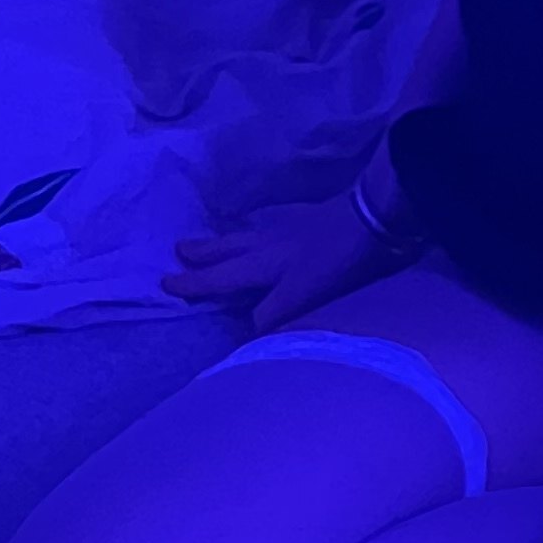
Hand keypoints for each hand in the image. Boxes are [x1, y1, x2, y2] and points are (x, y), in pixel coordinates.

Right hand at [165, 190, 390, 329]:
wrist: (374, 215)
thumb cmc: (341, 262)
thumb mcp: (305, 296)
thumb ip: (274, 314)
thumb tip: (248, 329)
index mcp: (264, 265)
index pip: (222, 280)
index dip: (196, 285)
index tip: (167, 284)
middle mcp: (267, 243)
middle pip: (227, 250)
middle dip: (202, 256)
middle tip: (177, 252)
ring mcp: (287, 224)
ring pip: (245, 233)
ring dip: (223, 238)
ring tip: (207, 239)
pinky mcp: (307, 213)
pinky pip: (272, 216)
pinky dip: (259, 220)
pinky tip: (261, 220)